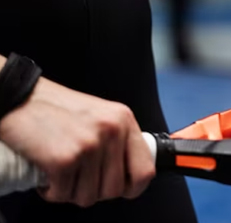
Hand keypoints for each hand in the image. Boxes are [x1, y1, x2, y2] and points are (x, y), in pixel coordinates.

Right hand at [0, 76, 154, 206]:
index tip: (121, 190)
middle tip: (77, 179)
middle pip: (114, 190)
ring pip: (89, 197)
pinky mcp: (64, 159)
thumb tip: (127, 174)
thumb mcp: (99, 116)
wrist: (19, 98)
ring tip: (61, 173)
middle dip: (94, 191)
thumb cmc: (56, 109)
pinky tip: (47, 174)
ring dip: (71, 192)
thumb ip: (116, 140)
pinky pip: (63, 195)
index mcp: (124, 120)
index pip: (146, 170)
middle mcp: (112, 131)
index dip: (133, 188)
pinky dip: (51, 191)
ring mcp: (90, 145)